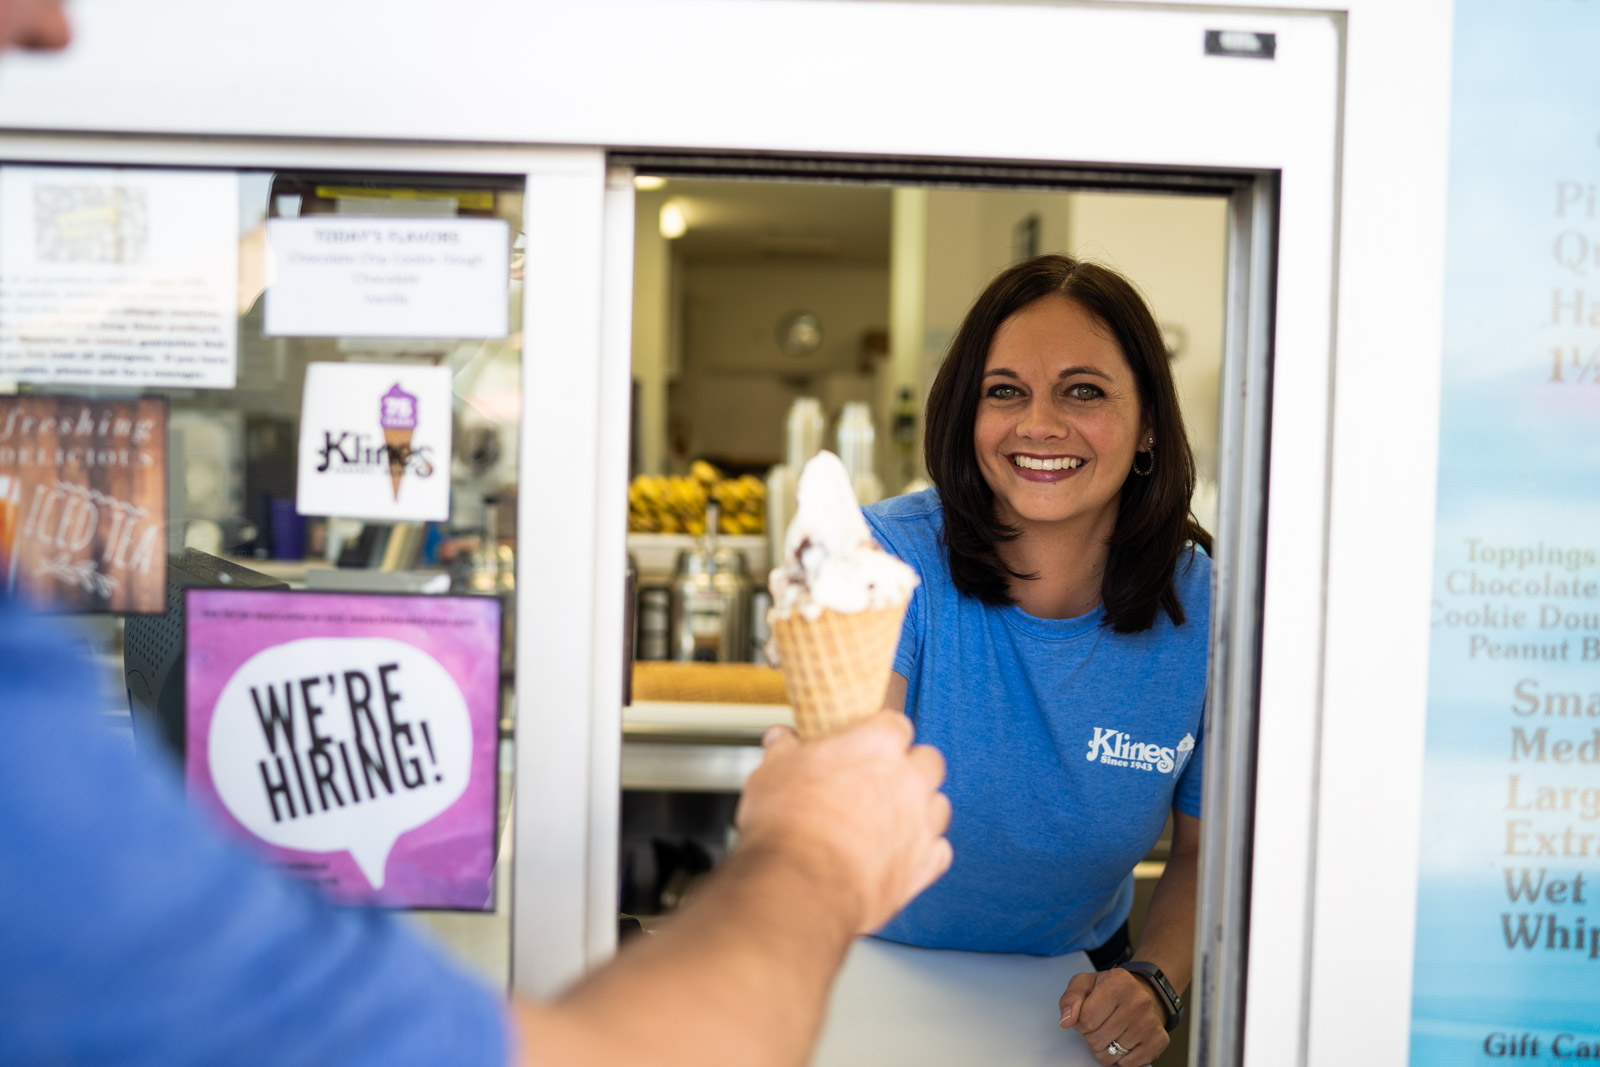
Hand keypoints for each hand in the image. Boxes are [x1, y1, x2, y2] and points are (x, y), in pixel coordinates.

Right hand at [735, 712, 951, 933]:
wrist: (803, 885)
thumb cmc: (788, 825)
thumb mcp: (772, 772)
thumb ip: (784, 750)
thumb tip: (781, 739)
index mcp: (877, 744)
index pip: (894, 724)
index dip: (878, 734)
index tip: (864, 745)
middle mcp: (910, 779)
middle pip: (928, 760)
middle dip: (911, 768)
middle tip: (881, 780)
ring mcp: (922, 822)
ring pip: (938, 805)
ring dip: (920, 810)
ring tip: (889, 820)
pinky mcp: (925, 864)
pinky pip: (938, 851)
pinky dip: (922, 853)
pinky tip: (898, 855)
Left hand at [1058, 967, 1168, 1065]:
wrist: (1142, 993)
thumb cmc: (1109, 990)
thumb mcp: (1085, 984)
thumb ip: (1070, 999)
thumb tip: (1067, 1020)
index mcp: (1118, 981)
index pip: (1086, 1019)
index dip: (1080, 1022)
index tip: (1087, 1015)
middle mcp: (1138, 1001)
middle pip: (1096, 1039)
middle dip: (1092, 1035)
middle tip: (1101, 1023)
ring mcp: (1150, 1022)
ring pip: (1110, 1055)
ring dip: (1105, 1047)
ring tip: (1112, 1031)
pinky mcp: (1159, 1041)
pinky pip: (1127, 1064)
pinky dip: (1121, 1058)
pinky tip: (1125, 1040)